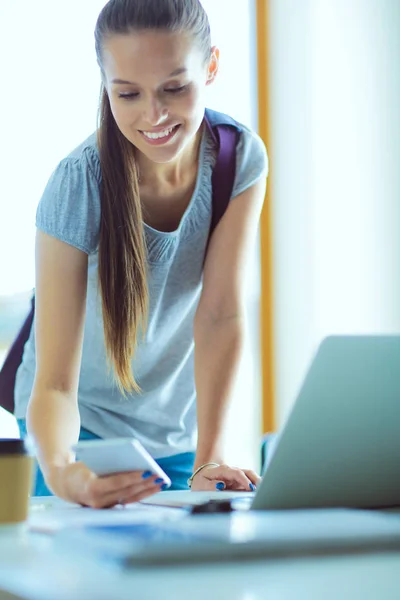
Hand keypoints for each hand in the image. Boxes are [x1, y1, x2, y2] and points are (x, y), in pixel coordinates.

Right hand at [47, 461, 165, 507]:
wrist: (65, 485)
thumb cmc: (80, 469)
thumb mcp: (89, 463)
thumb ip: (107, 463)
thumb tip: (131, 459)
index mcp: (91, 488)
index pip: (116, 483)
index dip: (131, 477)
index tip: (145, 470)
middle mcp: (98, 501)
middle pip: (126, 491)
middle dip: (144, 483)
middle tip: (158, 475)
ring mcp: (104, 506)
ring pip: (130, 498)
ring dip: (146, 490)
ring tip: (160, 481)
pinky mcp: (110, 507)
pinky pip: (128, 500)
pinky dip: (142, 494)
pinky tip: (153, 487)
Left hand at [190, 464, 260, 491]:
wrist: (203, 477)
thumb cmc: (202, 481)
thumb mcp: (201, 484)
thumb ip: (210, 485)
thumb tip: (220, 486)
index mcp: (223, 470)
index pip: (236, 473)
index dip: (244, 480)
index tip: (250, 488)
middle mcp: (232, 471)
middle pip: (247, 472)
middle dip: (256, 480)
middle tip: (262, 490)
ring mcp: (237, 475)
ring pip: (251, 475)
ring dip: (258, 482)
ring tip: (266, 491)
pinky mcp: (240, 481)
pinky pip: (251, 480)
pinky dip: (257, 485)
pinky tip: (263, 491)